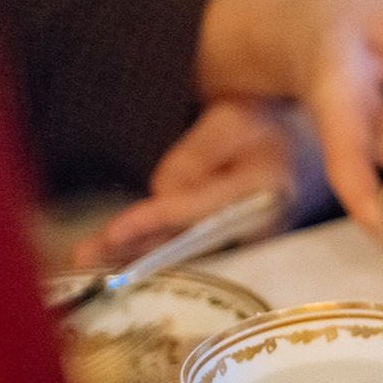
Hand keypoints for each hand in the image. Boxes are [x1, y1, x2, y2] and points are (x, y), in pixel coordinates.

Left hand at [69, 99, 318, 268]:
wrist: (296, 146)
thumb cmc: (263, 127)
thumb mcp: (232, 121)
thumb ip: (196, 155)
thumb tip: (162, 192)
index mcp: (266, 191)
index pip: (200, 209)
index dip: (156, 220)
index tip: (114, 232)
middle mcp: (259, 227)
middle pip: (186, 243)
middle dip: (135, 250)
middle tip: (85, 258)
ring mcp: (245, 242)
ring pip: (183, 253)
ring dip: (134, 256)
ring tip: (87, 260)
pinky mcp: (231, 246)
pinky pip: (187, 252)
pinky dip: (149, 253)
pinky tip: (114, 260)